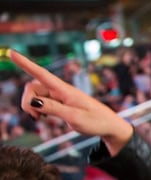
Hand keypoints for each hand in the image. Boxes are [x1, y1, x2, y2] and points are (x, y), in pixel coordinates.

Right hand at [9, 50, 133, 153]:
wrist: (110, 127)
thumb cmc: (96, 121)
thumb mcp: (75, 118)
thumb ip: (54, 109)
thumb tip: (33, 102)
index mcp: (65, 90)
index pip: (42, 74)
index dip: (25, 64)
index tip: (11, 53)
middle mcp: (60, 90)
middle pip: (33, 87)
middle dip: (27, 101)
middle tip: (36, 118)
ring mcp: (59, 96)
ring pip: (34, 95)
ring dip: (31, 107)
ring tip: (41, 119)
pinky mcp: (59, 103)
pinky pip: (40, 102)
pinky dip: (37, 109)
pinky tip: (43, 118)